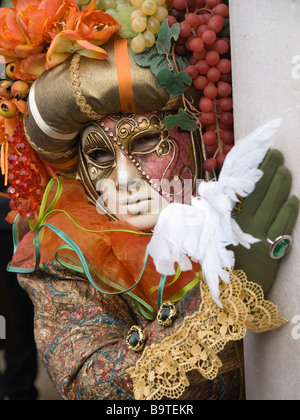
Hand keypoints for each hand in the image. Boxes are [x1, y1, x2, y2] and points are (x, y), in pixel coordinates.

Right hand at [233, 149, 298, 292]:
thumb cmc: (227, 263)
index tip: (259, 158)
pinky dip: (288, 212)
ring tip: (286, 170)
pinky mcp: (271, 249)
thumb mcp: (218, 238)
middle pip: (258, 194)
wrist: (234, 292)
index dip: (252, 174)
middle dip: (269, 172)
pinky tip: (294, 200)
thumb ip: (223, 218)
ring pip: (271, 206)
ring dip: (280, 187)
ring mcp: (257, 236)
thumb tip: (230, 197)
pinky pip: (281, 227)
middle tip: (277, 154)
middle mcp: (243, 226)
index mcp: (229, 221)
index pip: (242, 192)